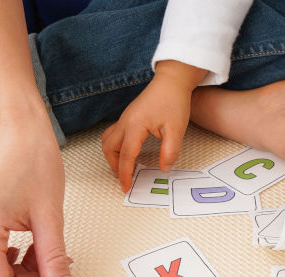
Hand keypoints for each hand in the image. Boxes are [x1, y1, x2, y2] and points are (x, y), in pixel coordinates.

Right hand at [101, 60, 206, 191]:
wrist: (171, 81)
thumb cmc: (174, 102)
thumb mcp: (177, 130)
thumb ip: (170, 152)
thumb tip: (163, 168)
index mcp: (135, 125)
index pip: (126, 155)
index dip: (125, 174)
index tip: (126, 188)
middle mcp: (125, 122)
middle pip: (110, 149)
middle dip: (115, 167)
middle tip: (126, 179)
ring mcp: (124, 118)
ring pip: (108, 141)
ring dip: (113, 157)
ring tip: (125, 168)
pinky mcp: (127, 117)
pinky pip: (113, 134)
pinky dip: (116, 147)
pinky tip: (128, 153)